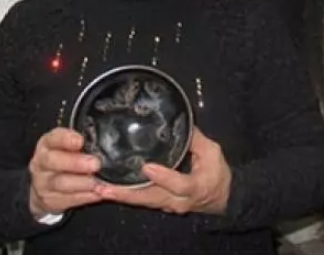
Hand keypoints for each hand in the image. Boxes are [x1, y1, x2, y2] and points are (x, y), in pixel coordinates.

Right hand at [28, 128, 102, 217]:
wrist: (45, 185)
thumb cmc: (63, 159)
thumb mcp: (68, 146)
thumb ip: (83, 144)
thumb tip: (105, 145)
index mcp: (48, 144)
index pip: (53, 138)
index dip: (66, 139)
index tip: (80, 141)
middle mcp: (42, 162)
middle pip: (53, 161)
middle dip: (75, 163)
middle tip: (94, 164)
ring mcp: (44, 183)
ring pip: (60, 183)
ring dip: (82, 183)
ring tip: (97, 182)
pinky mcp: (50, 200)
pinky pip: (67, 199)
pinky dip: (85, 196)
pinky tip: (97, 193)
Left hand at [95, 128, 231, 214]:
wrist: (223, 197)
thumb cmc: (217, 172)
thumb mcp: (212, 152)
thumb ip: (194, 138)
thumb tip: (178, 119)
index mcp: (196, 186)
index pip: (179, 184)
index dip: (164, 177)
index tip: (147, 167)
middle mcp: (179, 200)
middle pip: (152, 198)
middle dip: (128, 194)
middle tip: (106, 187)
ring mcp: (169, 205)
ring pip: (144, 202)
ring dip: (122, 196)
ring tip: (100, 189)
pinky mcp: (161, 204)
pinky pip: (142, 201)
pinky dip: (126, 196)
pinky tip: (108, 190)